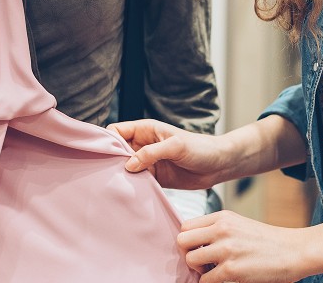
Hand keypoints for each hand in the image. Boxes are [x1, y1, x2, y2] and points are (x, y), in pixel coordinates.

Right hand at [107, 119, 233, 189]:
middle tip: (106, 174)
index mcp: (145, 129)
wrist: (219, 165)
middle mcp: (143, 144)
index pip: (117, 131)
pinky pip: (138, 182)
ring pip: (126, 168)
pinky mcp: (155, 178)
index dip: (108, 140)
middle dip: (111, 161)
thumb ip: (151, 153)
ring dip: (121, 176)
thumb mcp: (176, 146)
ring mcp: (149, 162)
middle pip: (118, 151)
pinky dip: (133, 187)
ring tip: (115, 186)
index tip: (103, 155)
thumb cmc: (200, 148)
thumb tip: (128, 165)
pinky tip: (129, 193)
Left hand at [178, 211, 306, 282]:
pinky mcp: (232, 270)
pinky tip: (222, 280)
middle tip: (202, 261)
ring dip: (198, 270)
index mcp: (223, 216)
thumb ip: (218, 229)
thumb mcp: (240, 224)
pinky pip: (205, 280)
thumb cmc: (269, 241)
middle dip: (188, 254)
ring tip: (213, 271)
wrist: (296, 251)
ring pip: (190, 260)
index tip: (198, 249)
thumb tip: (195, 242)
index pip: (186, 226)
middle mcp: (222, 229)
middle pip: (182, 241)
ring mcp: (226, 249)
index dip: (189, 240)